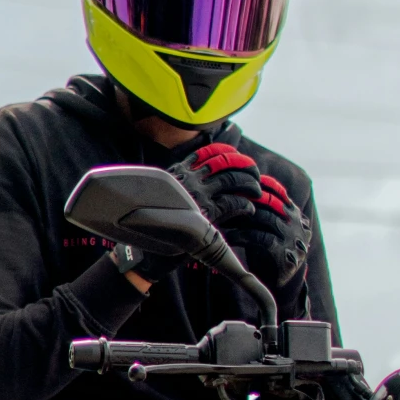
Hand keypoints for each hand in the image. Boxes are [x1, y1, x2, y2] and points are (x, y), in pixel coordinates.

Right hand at [111, 142, 268, 288]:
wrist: (142, 248)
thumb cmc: (148, 227)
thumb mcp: (158, 199)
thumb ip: (174, 188)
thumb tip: (188, 184)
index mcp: (178, 172)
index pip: (207, 152)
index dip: (227, 151)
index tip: (237, 155)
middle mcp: (189, 179)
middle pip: (225, 161)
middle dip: (244, 165)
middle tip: (254, 173)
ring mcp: (198, 195)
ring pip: (233, 179)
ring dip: (249, 183)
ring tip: (257, 191)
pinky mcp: (207, 215)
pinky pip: (234, 203)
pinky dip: (245, 204)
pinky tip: (249, 209)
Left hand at [224, 169, 311, 288]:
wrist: (280, 283)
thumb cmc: (268, 250)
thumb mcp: (268, 226)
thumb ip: (260, 208)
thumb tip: (234, 184)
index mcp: (294, 212)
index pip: (275, 189)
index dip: (254, 184)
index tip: (233, 182)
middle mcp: (296, 223)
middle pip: (269, 200)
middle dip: (245, 197)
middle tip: (222, 195)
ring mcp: (292, 238)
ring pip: (264, 217)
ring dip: (240, 215)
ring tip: (221, 214)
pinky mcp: (284, 254)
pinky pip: (259, 238)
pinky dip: (241, 235)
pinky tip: (226, 237)